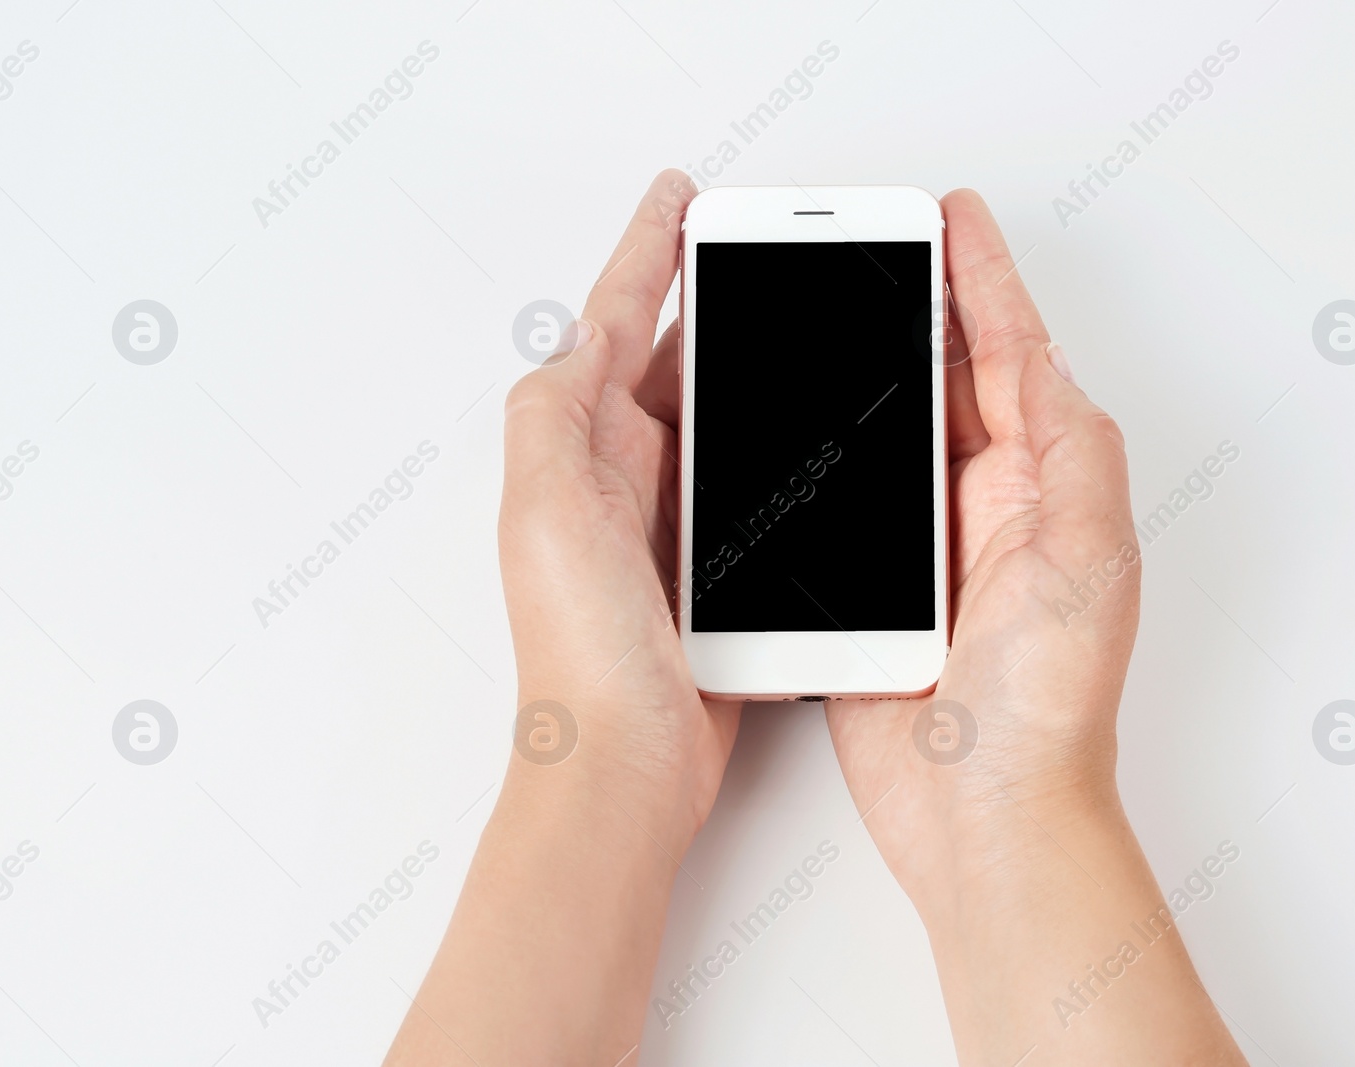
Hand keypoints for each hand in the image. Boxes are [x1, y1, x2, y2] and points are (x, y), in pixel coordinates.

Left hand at [385, 170, 739, 1066]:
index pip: (615, 325)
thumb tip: (581, 330)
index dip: (648, 253)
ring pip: (719, 421)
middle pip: (674, 362)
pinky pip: (749, 486)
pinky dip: (776, 452)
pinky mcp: (711, 571)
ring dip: (752, 373)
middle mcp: (620, 478)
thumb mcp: (545, 509)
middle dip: (712, 301)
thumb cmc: (578, 651)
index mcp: (579, 450)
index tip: (680, 198)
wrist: (623, 763)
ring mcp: (667, 524)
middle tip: (756, 249)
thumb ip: (557, 410)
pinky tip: (809, 434)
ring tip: (794, 323)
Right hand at [824, 191, 1242, 1064]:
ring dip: (859, 377)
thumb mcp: (1088, 558)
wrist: (987, 818)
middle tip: (876, 248)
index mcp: (1046, 488)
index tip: (949, 217)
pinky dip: (820, 461)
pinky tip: (793, 429)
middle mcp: (990, 510)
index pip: (1011, 357)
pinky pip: (842, 506)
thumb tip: (1044, 360)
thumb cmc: (1051, 707)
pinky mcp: (875, 595)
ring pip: (888, 437)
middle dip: (916, 310)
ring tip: (827, 314)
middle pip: (947, 382)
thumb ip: (1070, 450)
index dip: (981, 280)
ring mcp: (929, 551)